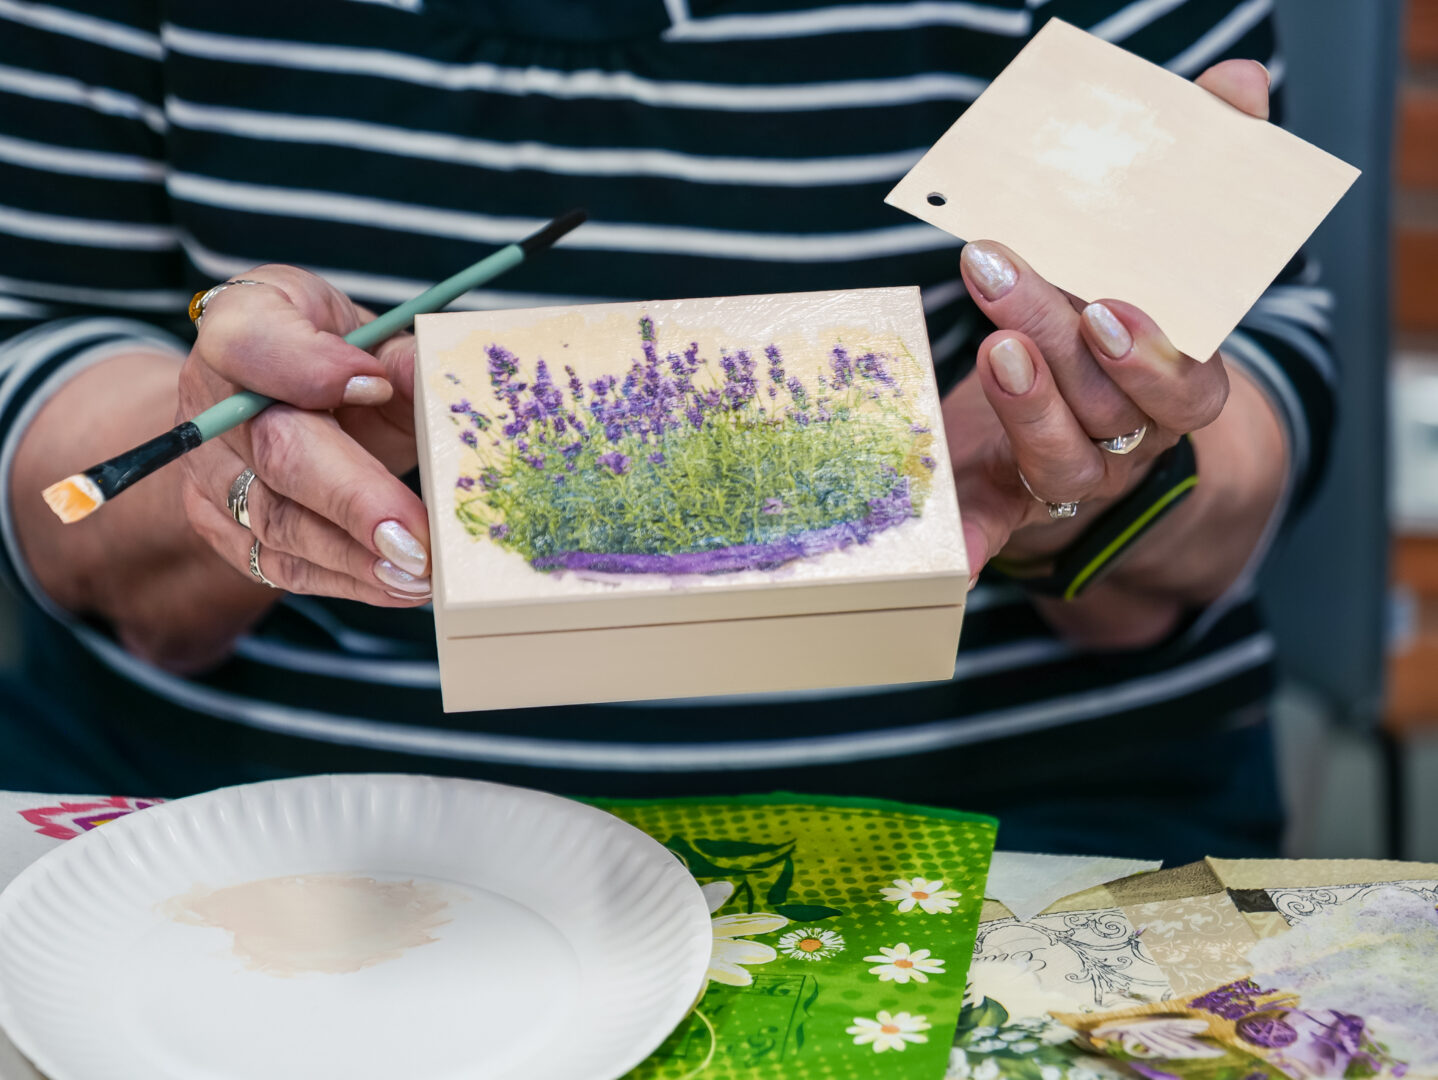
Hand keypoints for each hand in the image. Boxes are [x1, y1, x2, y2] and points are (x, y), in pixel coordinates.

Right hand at [176, 265, 430, 604]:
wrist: (281, 396)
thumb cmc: (339, 352)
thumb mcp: (373, 330)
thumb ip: (405, 356)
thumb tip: (440, 383)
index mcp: (243, 320)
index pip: (254, 342)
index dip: (311, 367)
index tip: (377, 383)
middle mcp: (211, 397)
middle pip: (276, 450)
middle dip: (353, 500)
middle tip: (416, 539)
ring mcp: (208, 466)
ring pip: (276, 522)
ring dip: (354, 557)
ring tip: (420, 573)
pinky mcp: (218, 522)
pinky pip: (276, 564)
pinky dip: (342, 580)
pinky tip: (395, 586)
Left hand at [943, 59, 1270, 581]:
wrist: (1079, 440)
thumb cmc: (1105, 331)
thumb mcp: (1146, 253)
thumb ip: (1193, 169)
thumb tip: (1237, 81)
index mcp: (1173, 383)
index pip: (1187, 382)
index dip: (1152, 353)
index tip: (1107, 307)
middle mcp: (1129, 439)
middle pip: (1106, 404)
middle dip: (1054, 338)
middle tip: (998, 274)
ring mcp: (1071, 477)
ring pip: (1061, 461)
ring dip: (1024, 408)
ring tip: (988, 347)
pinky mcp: (1008, 504)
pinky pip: (996, 529)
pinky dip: (975, 539)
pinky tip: (954, 547)